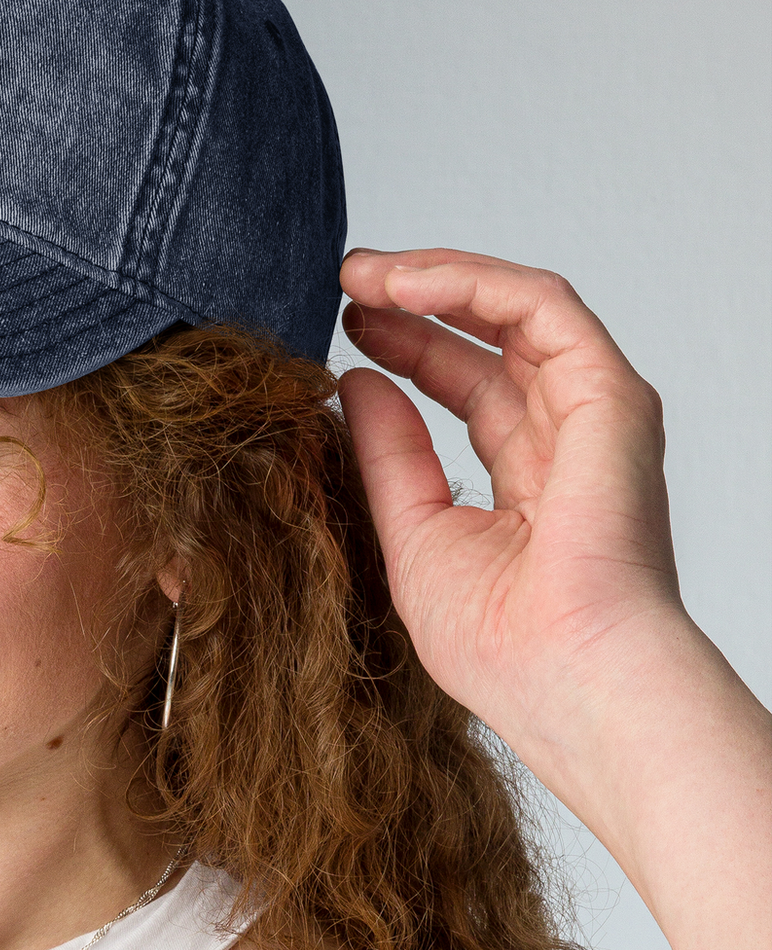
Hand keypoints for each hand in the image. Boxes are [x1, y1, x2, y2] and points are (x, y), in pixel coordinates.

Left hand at [337, 248, 683, 779]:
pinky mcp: (608, 393)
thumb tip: (356, 384)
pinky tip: (402, 284)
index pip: (467, 389)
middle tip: (343, 281)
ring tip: (359, 273)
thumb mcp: (411, 534)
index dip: (406, 349)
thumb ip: (388, 456)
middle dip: (415, 302)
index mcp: (528, 479)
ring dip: (434, 278)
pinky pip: (541, 305)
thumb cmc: (500, 644)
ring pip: (514, 309)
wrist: (562, 676)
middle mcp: (567, 439)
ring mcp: (593, 413)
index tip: (341, 330)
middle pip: (489, 341)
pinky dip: (471, 283)